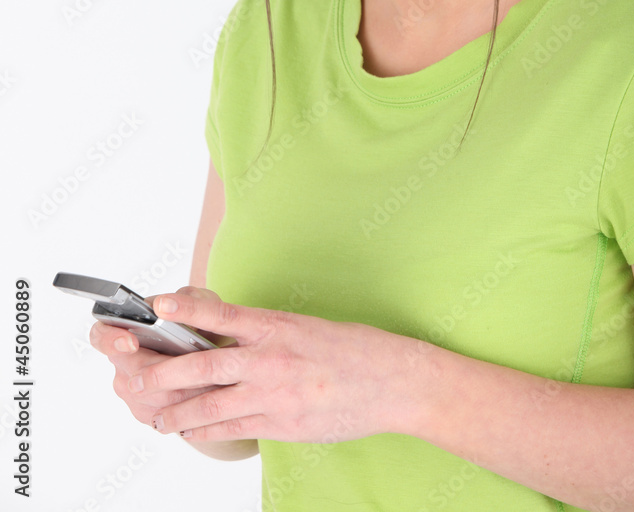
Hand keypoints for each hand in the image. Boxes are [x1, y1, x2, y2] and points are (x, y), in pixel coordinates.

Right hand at [88, 288, 226, 428]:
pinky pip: (162, 416)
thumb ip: (190, 298)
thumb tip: (169, 303)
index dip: (111, 339)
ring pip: (151, 398)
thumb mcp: (203, 303)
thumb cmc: (204, 324)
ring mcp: (132, 392)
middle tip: (189, 365)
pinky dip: (185, 407)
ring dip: (179, 390)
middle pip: (134, 374)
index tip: (131, 341)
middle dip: (162, 371)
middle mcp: (123, 364)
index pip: (101, 335)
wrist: (216, 355)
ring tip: (205, 381)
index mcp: (125, 331)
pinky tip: (204, 395)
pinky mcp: (148, 413)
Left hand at [124, 286, 430, 444]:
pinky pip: (234, 429)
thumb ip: (268, 333)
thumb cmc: (355, 349)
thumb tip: (233, 336)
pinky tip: (193, 433)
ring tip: (159, 417)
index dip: (185, 308)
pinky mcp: (281, 424)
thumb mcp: (307, 326)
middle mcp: (270, 358)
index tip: (158, 304)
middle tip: (138, 376)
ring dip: (179, 412)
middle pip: (203, 365)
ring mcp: (274, 395)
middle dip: (165, 372)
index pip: (220, 312)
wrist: (392, 381)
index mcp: (276, 325)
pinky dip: (208, 432)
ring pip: (211, 405)